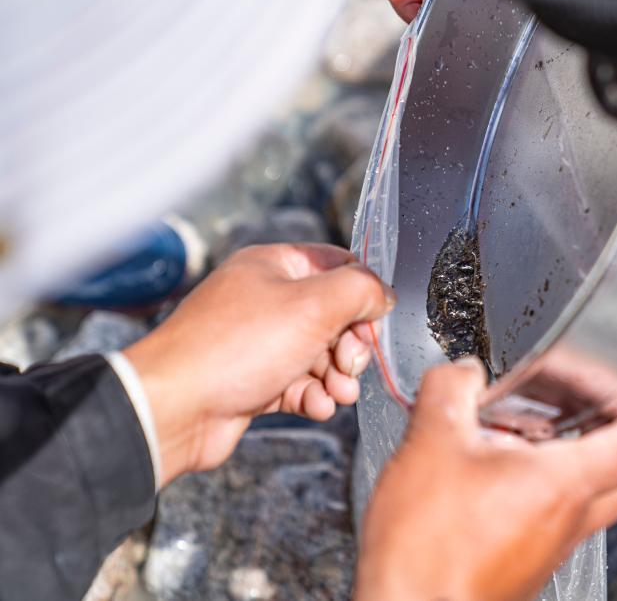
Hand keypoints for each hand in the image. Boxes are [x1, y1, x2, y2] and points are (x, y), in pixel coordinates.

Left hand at [124, 243, 393, 485]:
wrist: (176, 408)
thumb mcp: (313, 306)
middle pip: (334, 316)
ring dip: (337, 377)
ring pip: (319, 355)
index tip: (374, 322)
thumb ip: (360, 290)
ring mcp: (258, 342)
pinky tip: (316, 406)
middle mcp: (266, 300)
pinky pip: (299, 385)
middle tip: (351, 364)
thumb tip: (383, 293)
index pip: (338, 266)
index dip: (363, 295)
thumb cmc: (233, 348)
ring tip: (338, 394)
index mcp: (274, 266)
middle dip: (351, 346)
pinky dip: (313, 397)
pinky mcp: (254, 381)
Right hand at [354, 360, 616, 600]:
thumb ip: (451, 389)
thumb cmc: (427, 547)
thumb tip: (463, 373)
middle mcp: (569, 521)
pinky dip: (541, 492)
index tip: (611, 385)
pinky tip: (494, 476)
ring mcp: (550, 548)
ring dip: (573, 463)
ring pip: (590, 500)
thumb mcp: (431, 440)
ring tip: (529, 435)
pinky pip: (554, 522)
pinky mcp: (525, 566)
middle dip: (613, 434)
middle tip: (582, 408)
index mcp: (564, 484)